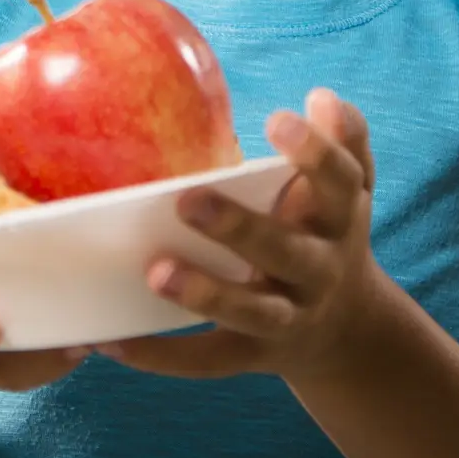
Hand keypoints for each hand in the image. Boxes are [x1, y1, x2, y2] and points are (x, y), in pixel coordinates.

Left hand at [97, 90, 389, 383]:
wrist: (347, 330)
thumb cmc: (326, 231)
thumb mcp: (348, 188)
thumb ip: (342, 140)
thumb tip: (321, 97)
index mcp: (339, 218)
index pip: (338, 180)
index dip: (314, 151)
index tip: (276, 119)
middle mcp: (319, 270)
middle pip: (288, 252)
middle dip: (240, 228)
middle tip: (188, 200)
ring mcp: (288, 317)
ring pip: (251, 312)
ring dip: (205, 294)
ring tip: (155, 272)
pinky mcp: (254, 356)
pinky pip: (207, 360)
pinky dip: (160, 355)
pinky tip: (110, 341)